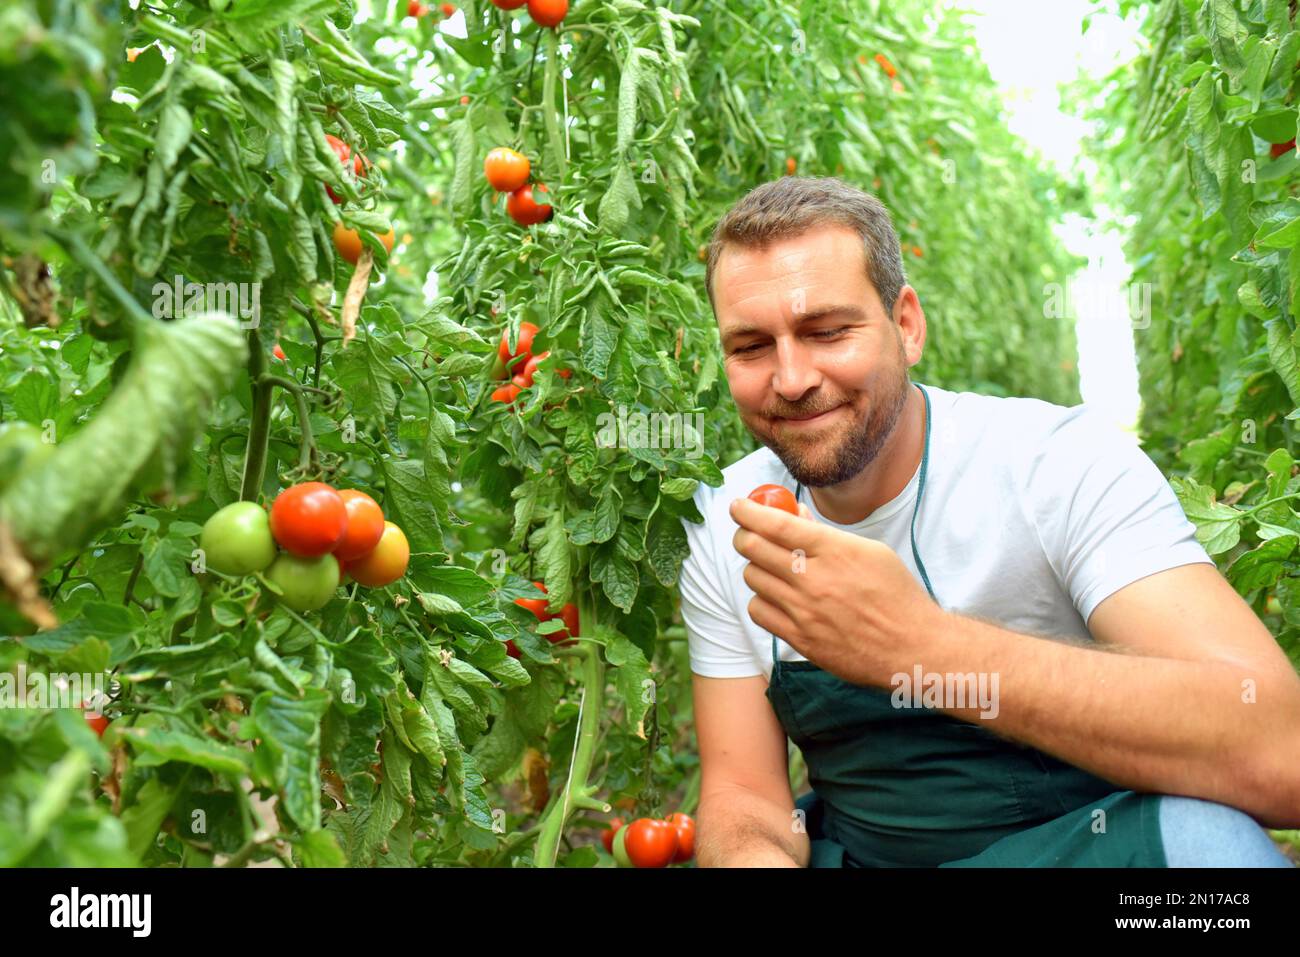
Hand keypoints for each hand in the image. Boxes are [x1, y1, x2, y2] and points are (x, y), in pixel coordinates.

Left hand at [729, 496, 945, 687]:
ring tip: (770, 568)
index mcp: (834, 550)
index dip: (748, 511)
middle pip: (753, 548)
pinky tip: (776, 597)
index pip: (776, 524)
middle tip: (747, 534)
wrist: (912, 648)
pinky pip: (758, 610)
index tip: (738, 506)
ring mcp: (804, 611)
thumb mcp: (870, 552)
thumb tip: (792, 515)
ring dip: (755, 567)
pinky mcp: (800, 638)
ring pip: (752, 577)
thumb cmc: (896, 595)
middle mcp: (814, 579)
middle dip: (744, 534)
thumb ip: (825, 534)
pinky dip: (761, 599)